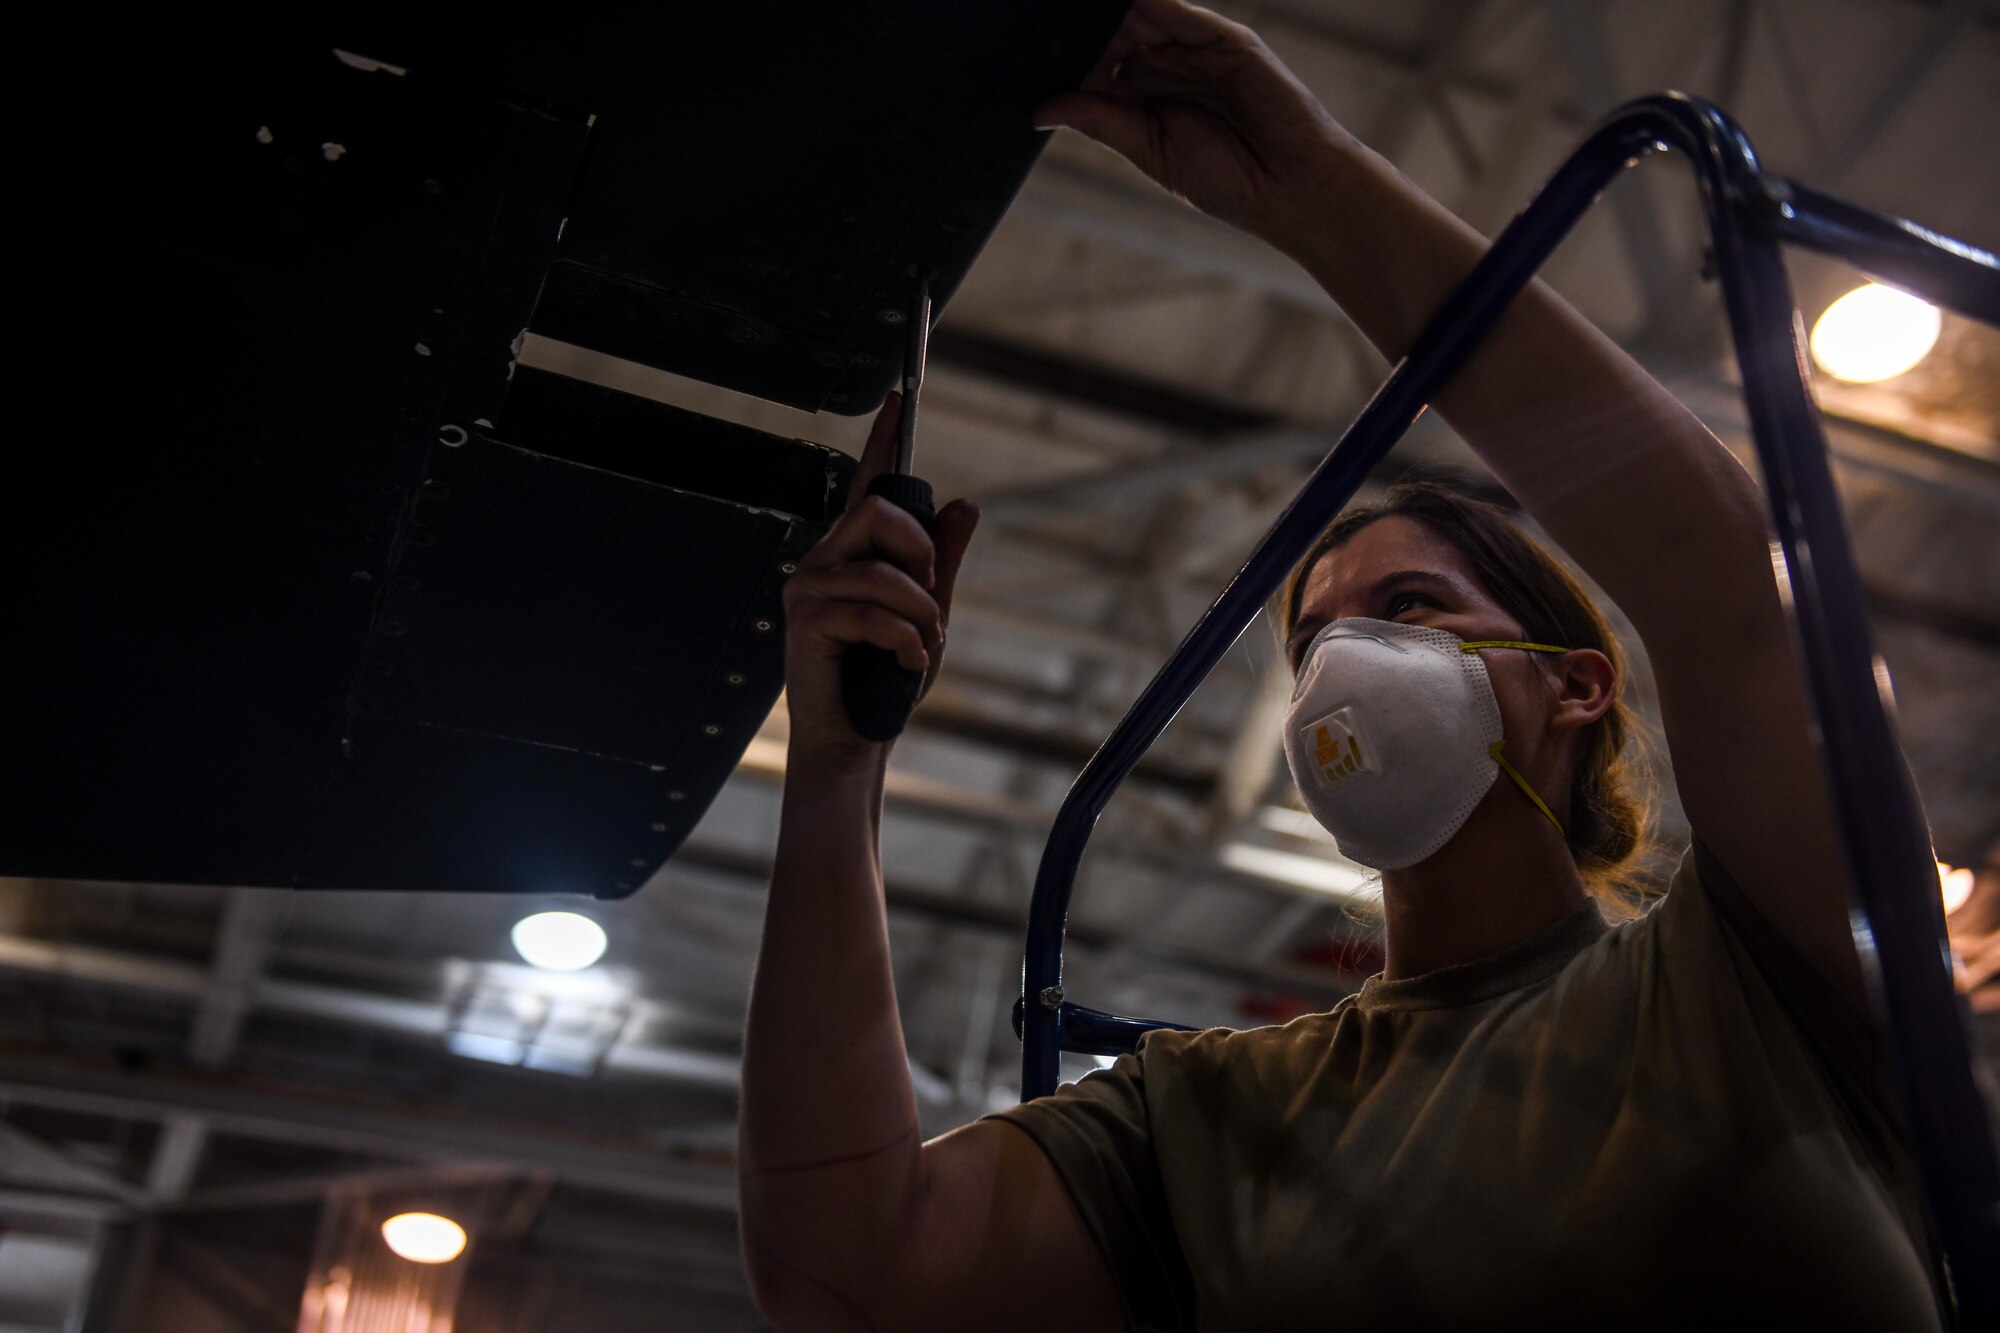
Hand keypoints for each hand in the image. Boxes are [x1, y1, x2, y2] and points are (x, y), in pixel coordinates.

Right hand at [781, 393, 979, 760]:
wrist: (856, 740)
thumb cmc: (886, 681)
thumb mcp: (930, 614)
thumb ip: (943, 563)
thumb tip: (965, 506)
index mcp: (852, 555)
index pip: (869, 487)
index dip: (883, 441)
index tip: (899, 401)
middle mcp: (824, 561)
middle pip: (877, 512)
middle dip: (920, 552)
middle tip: (932, 594)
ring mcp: (809, 588)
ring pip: (883, 571)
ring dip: (921, 612)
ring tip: (924, 643)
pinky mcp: (805, 619)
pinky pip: (873, 610)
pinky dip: (905, 639)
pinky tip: (906, 661)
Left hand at [1033, 0, 1354, 248]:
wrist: (1290, 191)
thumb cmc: (1228, 180)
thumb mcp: (1149, 150)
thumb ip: (1101, 121)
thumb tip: (1041, 109)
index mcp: (1143, 94)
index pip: (1094, 59)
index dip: (1063, 53)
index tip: (1022, 49)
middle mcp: (1166, 64)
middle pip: (1113, 29)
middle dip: (1079, 25)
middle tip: (1035, 19)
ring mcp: (1196, 48)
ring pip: (1141, 12)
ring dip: (1107, 9)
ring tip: (1064, 8)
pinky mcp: (1226, 39)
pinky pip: (1180, 10)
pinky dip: (1150, 1)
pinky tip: (1120, 3)